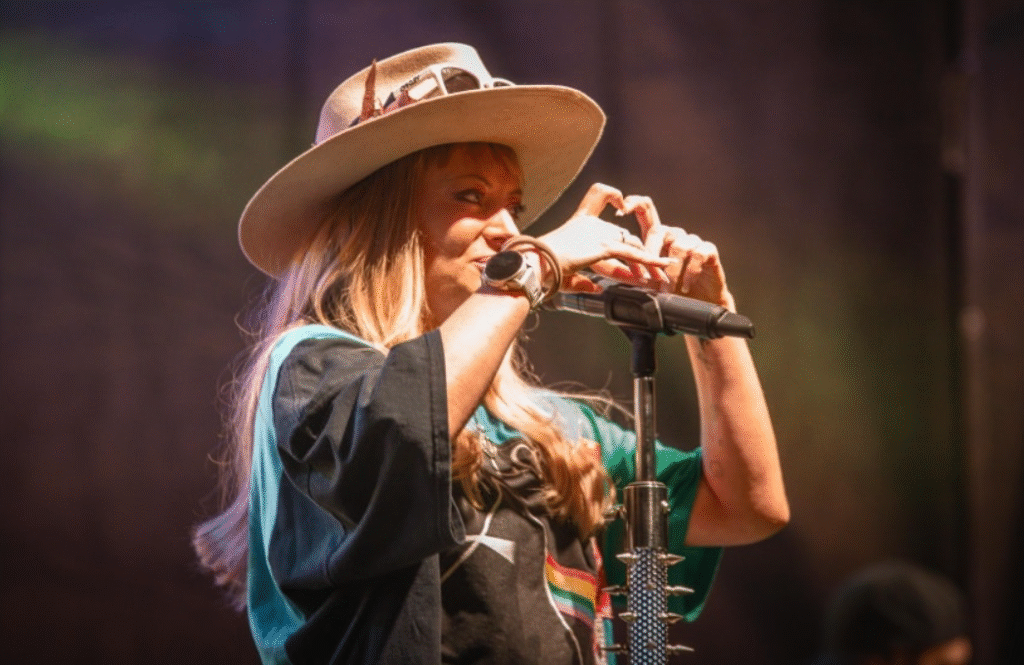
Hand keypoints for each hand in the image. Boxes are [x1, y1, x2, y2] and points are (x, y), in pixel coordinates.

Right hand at [538, 183, 671, 292]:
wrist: (536, 265)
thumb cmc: (543, 269)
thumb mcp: (566, 274)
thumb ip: (583, 280)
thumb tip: (595, 288)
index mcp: (579, 223)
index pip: (598, 197)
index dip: (613, 197)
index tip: (622, 207)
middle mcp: (591, 224)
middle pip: (623, 236)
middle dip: (639, 255)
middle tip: (652, 272)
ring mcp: (599, 234)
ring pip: (632, 246)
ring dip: (648, 263)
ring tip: (660, 275)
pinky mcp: (604, 245)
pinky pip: (633, 253)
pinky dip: (650, 260)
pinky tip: (662, 265)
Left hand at [622, 195, 733, 309]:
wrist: (699, 304)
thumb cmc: (671, 290)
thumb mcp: (648, 280)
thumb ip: (630, 272)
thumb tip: (604, 270)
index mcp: (656, 236)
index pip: (644, 210)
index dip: (633, 204)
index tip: (619, 211)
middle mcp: (674, 234)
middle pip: (661, 229)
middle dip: (651, 250)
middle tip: (647, 270)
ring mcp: (692, 241)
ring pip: (679, 246)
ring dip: (672, 271)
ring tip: (669, 288)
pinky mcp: (708, 250)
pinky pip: (698, 254)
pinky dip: (690, 272)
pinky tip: (685, 285)